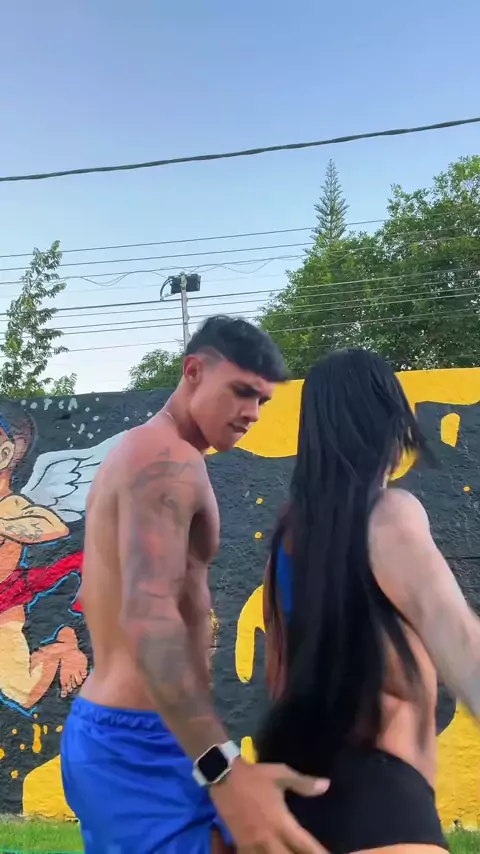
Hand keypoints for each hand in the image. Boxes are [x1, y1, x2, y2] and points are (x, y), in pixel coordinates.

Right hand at [210, 758, 329, 852]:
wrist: (222, 776)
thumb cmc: (254, 776)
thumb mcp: (280, 774)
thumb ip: (303, 783)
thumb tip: (326, 785)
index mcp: (281, 822)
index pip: (305, 846)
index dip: (319, 853)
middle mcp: (268, 839)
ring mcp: (253, 846)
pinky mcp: (240, 846)